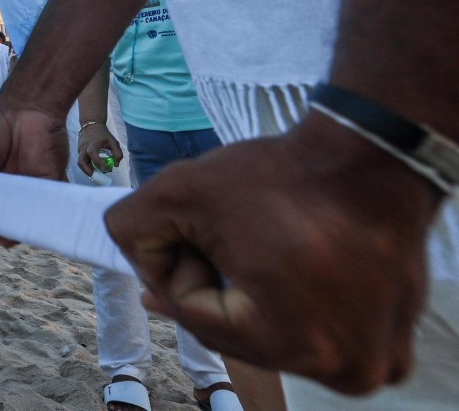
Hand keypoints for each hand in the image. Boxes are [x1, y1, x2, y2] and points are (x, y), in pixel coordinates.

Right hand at [76, 121, 120, 176]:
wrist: (91, 125)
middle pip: (81, 161)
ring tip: (97, 174)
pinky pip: (82, 161)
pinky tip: (95, 168)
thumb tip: (116, 165)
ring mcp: (80, 150)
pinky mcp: (79, 152)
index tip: (105, 168)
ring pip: (80, 163)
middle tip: (96, 177)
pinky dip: (88, 167)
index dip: (97, 162)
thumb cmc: (103, 134)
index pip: (92, 153)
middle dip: (87, 171)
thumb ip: (117, 153)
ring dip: (88, 170)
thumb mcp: (113, 141)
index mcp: (92, 143)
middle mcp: (84, 147)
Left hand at [105, 113, 442, 393]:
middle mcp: (342, 367)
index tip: (201, 226)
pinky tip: (295, 261)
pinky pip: (320, 329)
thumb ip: (132, 226)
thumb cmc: (284, 177)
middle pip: (235, 329)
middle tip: (230, 232)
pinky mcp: (394, 339)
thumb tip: (128, 253)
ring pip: (274, 330)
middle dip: (216, 282)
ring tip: (268, 242)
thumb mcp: (181, 192)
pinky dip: (298, 301)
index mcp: (290, 342)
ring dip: (255, 293)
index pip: (194, 313)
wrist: (373, 156)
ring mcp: (375, 357)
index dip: (182, 261)